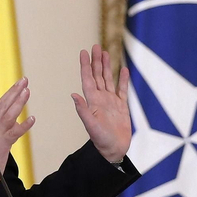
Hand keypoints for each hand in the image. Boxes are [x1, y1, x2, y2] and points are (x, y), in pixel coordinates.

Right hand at [0, 78, 34, 191]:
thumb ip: (7, 129)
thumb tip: (16, 123)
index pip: (2, 105)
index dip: (11, 93)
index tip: (20, 84)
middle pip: (4, 105)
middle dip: (14, 92)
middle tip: (24, 80)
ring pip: (9, 115)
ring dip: (18, 103)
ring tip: (27, 91)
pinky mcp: (2, 144)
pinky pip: (14, 133)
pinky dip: (23, 126)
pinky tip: (32, 119)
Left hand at [73, 44, 131, 164]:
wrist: (114, 149)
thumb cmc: (101, 140)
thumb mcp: (91, 125)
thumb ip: (83, 110)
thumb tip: (74, 95)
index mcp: (92, 101)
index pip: (87, 79)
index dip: (85, 65)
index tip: (84, 52)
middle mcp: (100, 98)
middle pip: (97, 75)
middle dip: (96, 61)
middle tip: (95, 46)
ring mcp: (111, 101)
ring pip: (108, 79)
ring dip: (106, 66)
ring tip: (106, 53)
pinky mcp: (121, 106)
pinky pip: (122, 89)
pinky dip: (123, 79)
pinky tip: (123, 69)